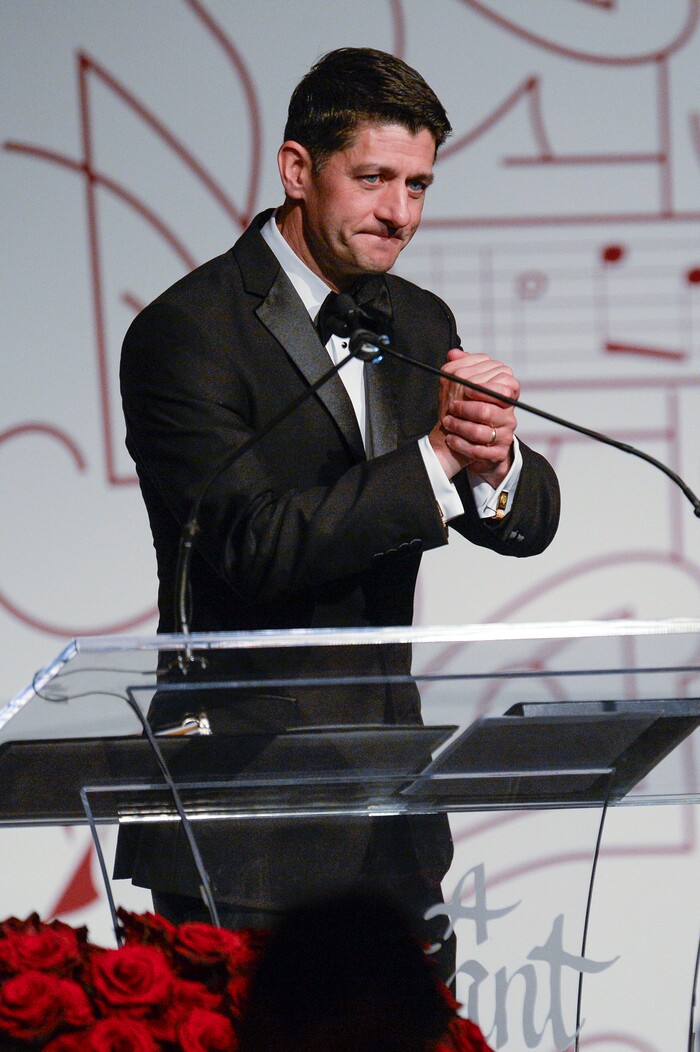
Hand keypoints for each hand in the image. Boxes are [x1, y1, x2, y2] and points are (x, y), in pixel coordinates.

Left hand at [429, 349, 518, 484]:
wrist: (472, 442)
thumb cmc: (470, 412)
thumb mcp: (467, 389)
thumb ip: (464, 369)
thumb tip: (454, 353)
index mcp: (504, 397)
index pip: (504, 387)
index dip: (484, 388)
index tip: (465, 390)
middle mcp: (508, 416)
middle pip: (489, 411)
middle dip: (466, 409)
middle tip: (451, 407)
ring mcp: (505, 435)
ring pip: (482, 432)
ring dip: (460, 427)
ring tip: (448, 422)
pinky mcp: (498, 453)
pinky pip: (480, 451)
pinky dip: (461, 445)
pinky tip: (451, 439)